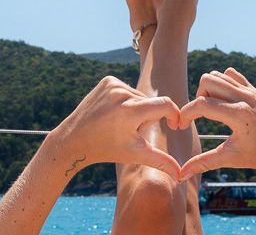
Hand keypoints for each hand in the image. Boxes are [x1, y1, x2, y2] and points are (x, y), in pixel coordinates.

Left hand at [43, 76, 183, 177]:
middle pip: (151, 104)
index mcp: (130, 111)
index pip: (165, 105)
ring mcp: (113, 85)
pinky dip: (126, 100)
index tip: (175, 126)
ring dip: (137, 109)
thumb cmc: (107, 149)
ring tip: (119, 123)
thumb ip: (161, 161)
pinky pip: (128, 89)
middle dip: (147, 118)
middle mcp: (121, 94)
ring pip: (140, 97)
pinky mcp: (107, 80)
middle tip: (128, 131)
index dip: (174, 115)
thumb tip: (181, 175)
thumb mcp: (135, 154)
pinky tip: (113, 112)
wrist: (74, 139)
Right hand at [177, 68, 255, 183]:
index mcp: (239, 115)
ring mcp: (250, 91)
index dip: (186, 114)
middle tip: (199, 117)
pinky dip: (222, 84)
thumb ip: (204, 163)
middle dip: (197, 98)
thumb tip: (181, 175)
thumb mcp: (232, 158)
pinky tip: (224, 102)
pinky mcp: (254, 90)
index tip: (181, 126)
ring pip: (218, 75)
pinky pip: (231, 75)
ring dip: (209, 90)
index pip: (202, 104)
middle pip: (207, 81)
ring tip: (211, 111)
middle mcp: (244, 98)